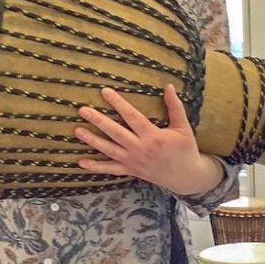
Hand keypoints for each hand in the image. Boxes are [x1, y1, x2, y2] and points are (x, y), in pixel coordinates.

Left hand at [75, 85, 223, 194]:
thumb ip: (175, 107)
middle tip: (83, 110)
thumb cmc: (185, 150)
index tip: (105, 92)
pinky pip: (111, 170)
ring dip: (93, 141)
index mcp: (153, 137)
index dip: (118, 103)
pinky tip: (81, 162)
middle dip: (98, 121)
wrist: (187, 177)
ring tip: (77, 130)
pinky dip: (96, 167)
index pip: (132, 117)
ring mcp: (134, 161)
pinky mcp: (131, 171)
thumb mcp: (183, 127)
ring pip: (109, 150)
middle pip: (115, 133)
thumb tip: (168, 86)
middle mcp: (140, 149)